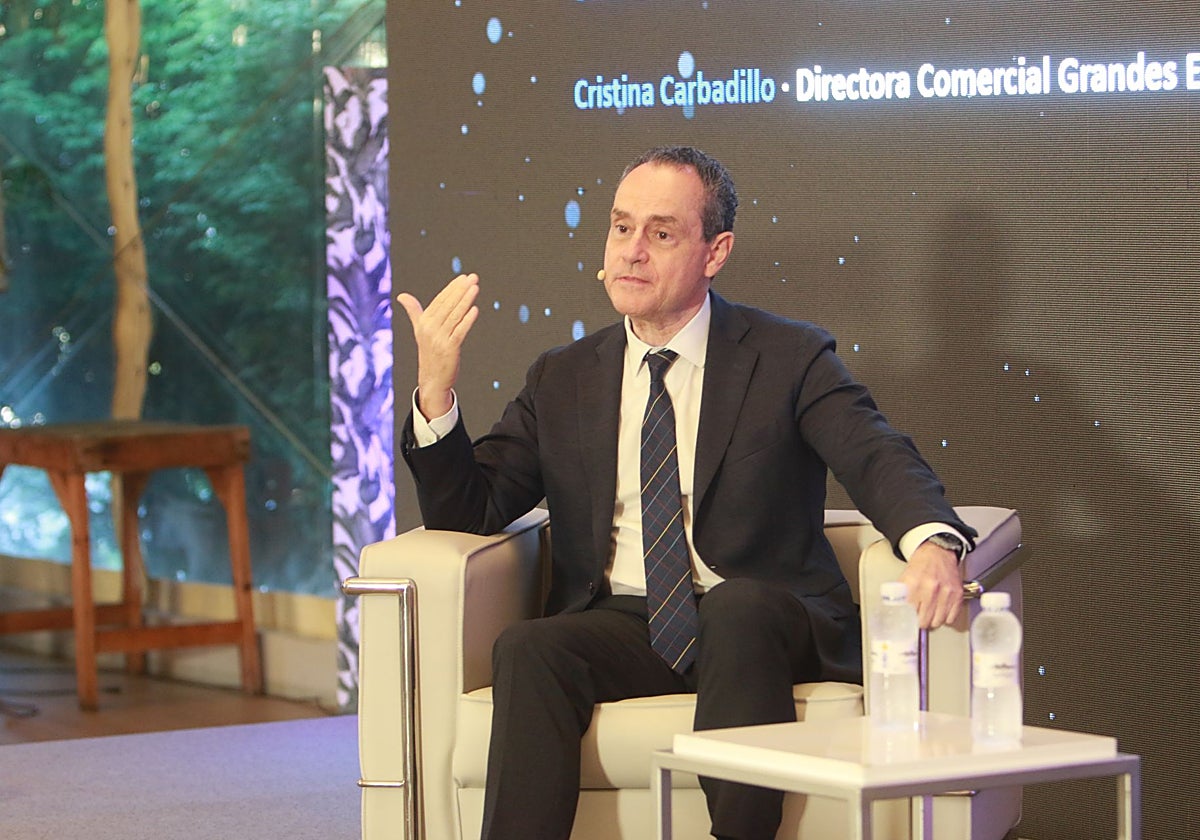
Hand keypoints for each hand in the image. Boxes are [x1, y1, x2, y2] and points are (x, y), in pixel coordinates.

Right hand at [396, 273, 480, 418]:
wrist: (431, 379)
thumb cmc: (429, 352)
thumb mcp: (420, 330)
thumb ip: (414, 311)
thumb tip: (401, 296)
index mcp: (423, 323)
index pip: (439, 301)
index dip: (452, 288)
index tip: (463, 278)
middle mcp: (429, 329)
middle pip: (448, 305)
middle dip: (461, 290)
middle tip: (472, 278)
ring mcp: (439, 339)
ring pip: (455, 316)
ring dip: (466, 300)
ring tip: (475, 288)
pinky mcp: (450, 348)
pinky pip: (460, 331)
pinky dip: (467, 320)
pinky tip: (475, 310)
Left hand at [898, 540, 963, 629]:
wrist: (938, 552)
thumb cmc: (921, 565)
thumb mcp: (904, 577)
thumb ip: (901, 596)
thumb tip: (898, 613)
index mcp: (913, 583)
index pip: (909, 613)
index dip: (908, 619)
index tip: (908, 621)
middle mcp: (930, 588)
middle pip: (924, 621)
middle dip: (920, 621)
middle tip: (919, 617)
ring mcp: (946, 592)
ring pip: (938, 621)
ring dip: (933, 620)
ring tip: (930, 613)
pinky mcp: (957, 595)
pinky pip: (951, 618)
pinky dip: (946, 617)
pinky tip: (941, 611)